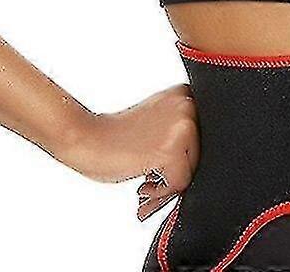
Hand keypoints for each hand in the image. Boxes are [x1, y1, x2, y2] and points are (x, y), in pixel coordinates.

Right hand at [57, 82, 199, 221]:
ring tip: (147, 188)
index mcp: (184, 94)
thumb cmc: (116, 134)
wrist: (86, 138)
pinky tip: (143, 187)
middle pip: (198, 154)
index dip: (184, 157)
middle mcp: (187, 105)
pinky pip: (180, 183)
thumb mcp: (156, 119)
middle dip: (175, 174)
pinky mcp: (171, 150)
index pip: (203, 136)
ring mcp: (182, 127)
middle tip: (151, 184)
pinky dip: (162, 193)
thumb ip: (178, 128)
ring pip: (191, 170)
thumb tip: (200, 157)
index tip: (164, 169)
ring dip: (168, 186)